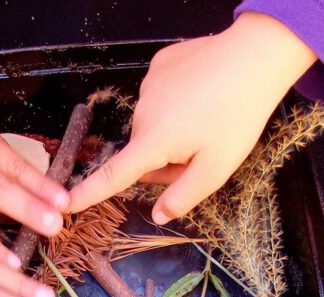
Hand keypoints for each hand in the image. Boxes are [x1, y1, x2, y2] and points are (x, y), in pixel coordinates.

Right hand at [69, 12, 315, 222]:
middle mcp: (142, 113)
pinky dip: (178, 103)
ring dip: (173, 132)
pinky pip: (160, 97)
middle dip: (167, 161)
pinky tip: (203, 94)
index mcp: (153, 142)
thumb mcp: (216, 168)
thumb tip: (158, 215)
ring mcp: (149, 86)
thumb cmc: (239, 115)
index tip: (66, 203)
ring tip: (208, 118)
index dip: (89, 193)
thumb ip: (183, 197)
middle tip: (202, 152)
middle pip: (143, 154)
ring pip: (153, 126)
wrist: (257, 54)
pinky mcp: (159, 66)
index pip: (113, 175)